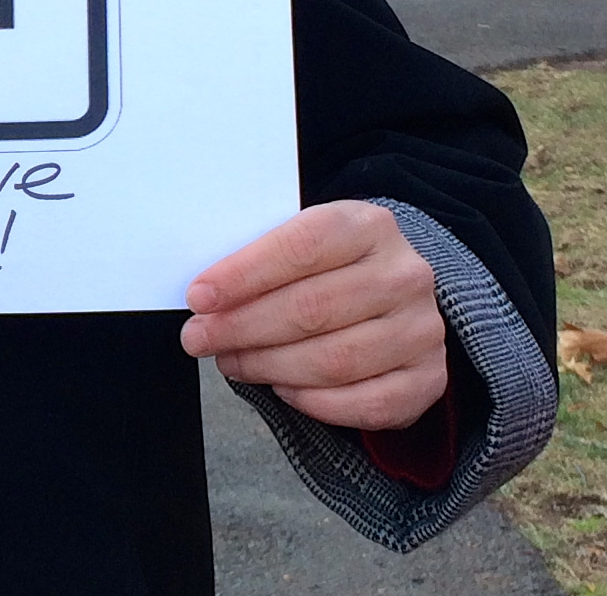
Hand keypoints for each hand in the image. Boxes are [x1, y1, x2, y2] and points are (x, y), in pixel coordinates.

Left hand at [180, 201, 446, 431]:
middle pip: (312, 309)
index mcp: (368, 225)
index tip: (199, 297)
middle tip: (200, 338)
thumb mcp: (301, 238)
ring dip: (270, 367)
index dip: (243, 275)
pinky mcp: (430, 377)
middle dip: (243, 328)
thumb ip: (261, 259)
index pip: (299, 247)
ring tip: (232, 362)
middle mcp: (404, 275)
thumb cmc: (327, 263)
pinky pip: (368, 402)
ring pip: (335, 359)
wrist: (392, 285)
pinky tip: (282, 390)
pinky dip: (317, 403)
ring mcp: (423, 328)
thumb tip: (205, 297)